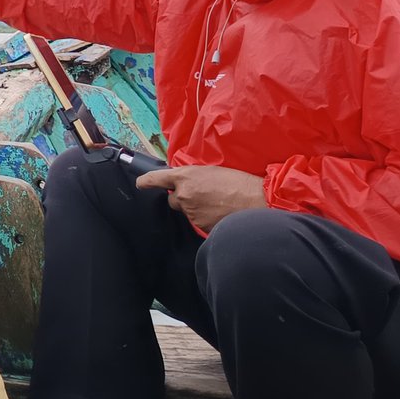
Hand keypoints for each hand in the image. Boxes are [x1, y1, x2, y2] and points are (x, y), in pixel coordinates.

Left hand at [137, 165, 265, 231]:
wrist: (258, 201)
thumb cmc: (238, 183)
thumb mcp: (212, 171)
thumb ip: (193, 177)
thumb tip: (185, 182)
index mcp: (185, 177)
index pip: (155, 179)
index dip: (146, 182)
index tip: (141, 184)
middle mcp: (183, 195)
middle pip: (173, 200)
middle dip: (183, 199)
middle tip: (203, 196)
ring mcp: (191, 212)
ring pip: (187, 212)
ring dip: (196, 209)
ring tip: (217, 204)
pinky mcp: (201, 227)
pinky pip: (199, 223)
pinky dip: (206, 219)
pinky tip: (221, 214)